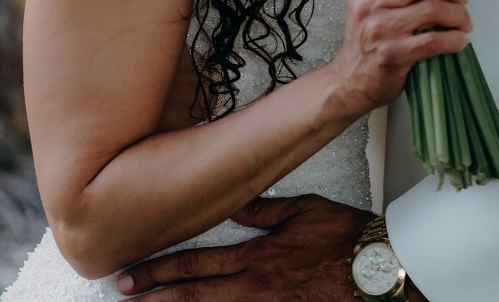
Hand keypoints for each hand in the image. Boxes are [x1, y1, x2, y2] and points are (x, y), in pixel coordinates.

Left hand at [117, 194, 426, 300]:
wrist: (377, 272)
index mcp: (256, 255)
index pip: (195, 263)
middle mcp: (253, 287)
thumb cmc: (346, 239)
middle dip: (153, 296)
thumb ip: (265, 210)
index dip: (159, 270)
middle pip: (191, 295)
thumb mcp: (305, 209)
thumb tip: (234, 205)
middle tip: (122, 296)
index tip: (130, 274)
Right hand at [327, 0, 470, 118]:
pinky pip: (433, 41)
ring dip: (458, 15)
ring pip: (431, 10)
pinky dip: (454, 39)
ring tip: (464, 21)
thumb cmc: (370, 37)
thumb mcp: (383, 1)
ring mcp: (379, 28)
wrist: (351, 80)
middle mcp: (367, 3)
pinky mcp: (392, 54)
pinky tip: (459, 40)